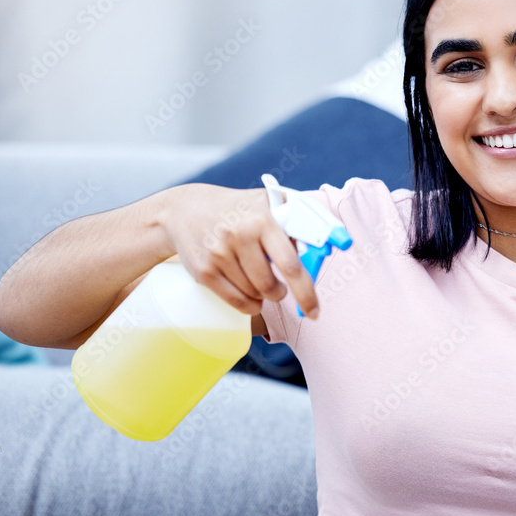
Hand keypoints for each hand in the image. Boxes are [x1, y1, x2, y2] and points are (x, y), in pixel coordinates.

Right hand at [160, 183, 318, 317]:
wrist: (186, 210)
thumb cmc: (239, 209)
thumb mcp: (269, 204)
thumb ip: (298, 222)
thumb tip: (330, 245)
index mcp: (264, 219)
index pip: (291, 264)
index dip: (306, 292)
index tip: (314, 311)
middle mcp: (240, 236)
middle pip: (271, 286)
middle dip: (281, 294)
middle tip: (281, 290)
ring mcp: (220, 254)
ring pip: (254, 295)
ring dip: (263, 296)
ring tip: (260, 282)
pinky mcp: (204, 271)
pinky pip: (236, 301)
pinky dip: (249, 305)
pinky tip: (251, 296)